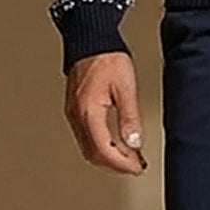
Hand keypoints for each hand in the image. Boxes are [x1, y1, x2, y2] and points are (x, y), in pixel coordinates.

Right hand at [64, 52, 147, 172]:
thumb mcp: (125, 88)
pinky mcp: (75, 109)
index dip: (122, 164)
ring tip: (129, 157)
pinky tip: (115, 143)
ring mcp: (73, 113)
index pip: (104, 150)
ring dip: (108, 157)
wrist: (91, 41)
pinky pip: (86, 136)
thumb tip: (134, 142)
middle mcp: (76, 116)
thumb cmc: (107, 58)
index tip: (137, 168)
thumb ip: (129, 118)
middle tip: (135, 166)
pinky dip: (101, 146)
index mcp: (88, 112)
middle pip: (94, 154)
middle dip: (116, 165)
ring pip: (88, 148)